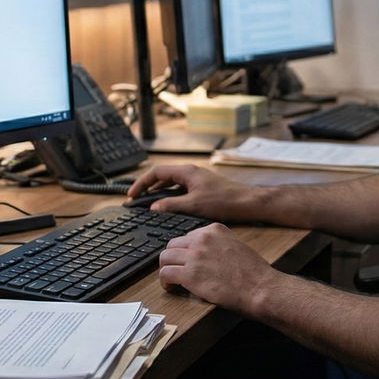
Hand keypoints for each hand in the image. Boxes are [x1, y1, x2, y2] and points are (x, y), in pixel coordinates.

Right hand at [126, 164, 260, 222]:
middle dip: (148, 187)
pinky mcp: (202, 187)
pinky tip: (169, 207)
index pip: (156, 172)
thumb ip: (171, 206)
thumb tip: (153, 207)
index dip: (141, 183)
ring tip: (148, 204)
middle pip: (162, 176)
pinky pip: (180, 189)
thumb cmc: (224, 201)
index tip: (132, 195)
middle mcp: (190, 172)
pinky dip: (170, 196)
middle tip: (136, 200)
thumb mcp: (193, 205)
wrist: (247, 202)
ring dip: (159, 192)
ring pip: (172, 183)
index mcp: (186, 172)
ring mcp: (197, 179)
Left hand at [157, 223, 278, 312]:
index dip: (185, 251)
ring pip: (165, 257)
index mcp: (214, 230)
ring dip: (167, 268)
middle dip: (173, 258)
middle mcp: (202, 239)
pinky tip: (171, 287)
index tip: (186, 261)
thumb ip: (219, 245)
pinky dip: (165, 282)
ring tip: (172, 279)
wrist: (260, 288)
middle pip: (173, 244)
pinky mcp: (189, 275)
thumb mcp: (236, 246)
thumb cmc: (254, 273)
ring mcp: (195, 255)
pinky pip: (165, 274)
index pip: (188, 236)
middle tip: (176, 270)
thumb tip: (206, 255)